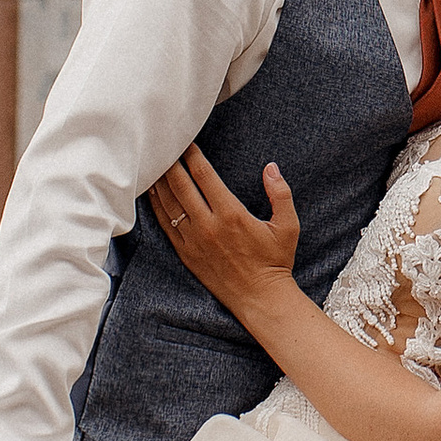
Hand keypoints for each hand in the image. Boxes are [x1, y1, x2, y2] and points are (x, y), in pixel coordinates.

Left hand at [150, 143, 301, 320]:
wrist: (260, 298)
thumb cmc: (275, 261)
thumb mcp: (288, 226)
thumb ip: (281, 194)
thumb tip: (271, 168)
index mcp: (232, 214)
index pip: (204, 176)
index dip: (192, 156)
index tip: (187, 142)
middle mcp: (208, 225)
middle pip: (181, 185)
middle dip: (171, 163)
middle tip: (164, 146)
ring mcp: (193, 240)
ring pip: (169, 204)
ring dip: (160, 182)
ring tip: (154, 164)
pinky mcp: (186, 254)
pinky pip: (165, 225)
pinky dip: (157, 207)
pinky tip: (152, 194)